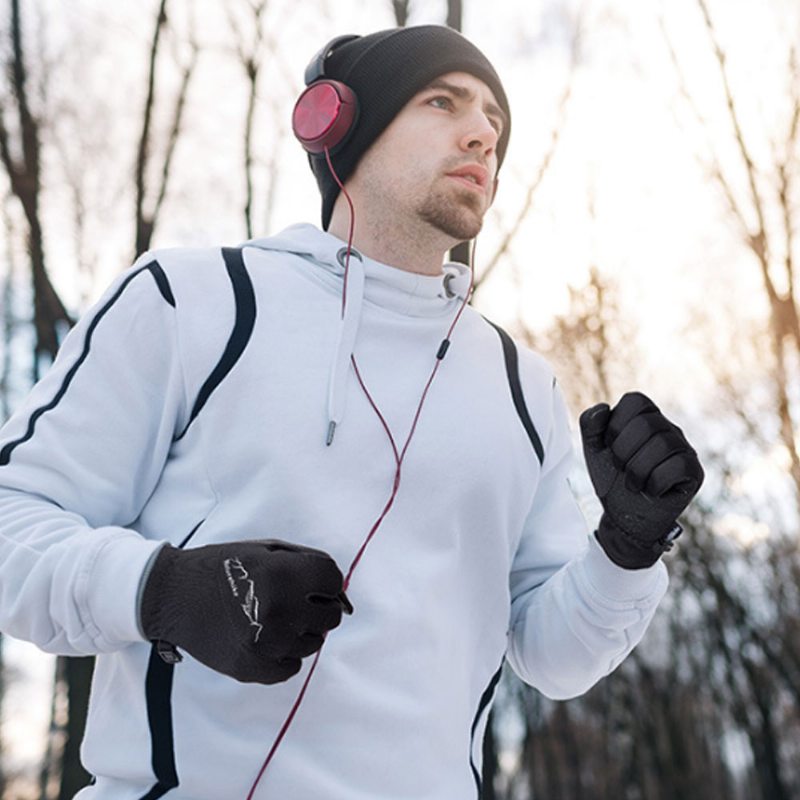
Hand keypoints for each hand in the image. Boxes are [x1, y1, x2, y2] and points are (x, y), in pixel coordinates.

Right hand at [139, 539, 352, 683]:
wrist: (172, 595)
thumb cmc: (224, 566)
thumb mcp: (266, 549)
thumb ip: (308, 562)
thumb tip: (341, 589)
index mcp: (282, 575)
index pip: (333, 580)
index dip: (326, 579)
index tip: (312, 580)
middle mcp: (276, 611)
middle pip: (330, 616)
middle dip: (318, 606)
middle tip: (294, 600)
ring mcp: (264, 645)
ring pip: (314, 643)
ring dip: (302, 630)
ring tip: (273, 616)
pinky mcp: (251, 669)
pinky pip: (292, 667)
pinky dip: (284, 654)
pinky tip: (265, 637)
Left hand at [580, 391, 703, 568]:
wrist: (623, 517)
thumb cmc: (611, 478)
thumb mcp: (593, 449)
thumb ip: (590, 424)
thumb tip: (604, 407)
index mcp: (645, 416)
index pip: (635, 400)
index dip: (615, 425)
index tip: (609, 447)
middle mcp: (668, 428)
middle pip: (648, 422)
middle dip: (623, 450)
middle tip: (620, 469)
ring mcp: (685, 449)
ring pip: (663, 444)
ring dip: (637, 470)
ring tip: (632, 484)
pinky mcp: (695, 472)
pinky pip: (678, 466)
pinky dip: (655, 483)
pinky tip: (650, 492)